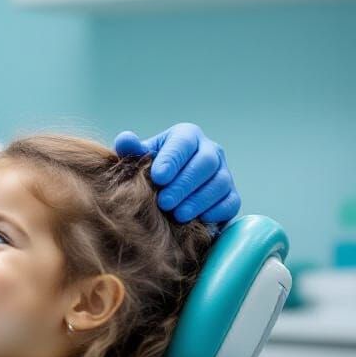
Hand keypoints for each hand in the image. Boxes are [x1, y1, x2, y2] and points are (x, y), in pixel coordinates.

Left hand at [114, 123, 239, 224]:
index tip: (158, 178)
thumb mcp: (138, 157)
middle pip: (205, 163)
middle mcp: (210, 150)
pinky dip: (216, 212)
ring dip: (199, 201)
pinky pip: (230, 202)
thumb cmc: (151, 169)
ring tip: (178, 215)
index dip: (172, 160)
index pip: (183, 143)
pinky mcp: (230, 195)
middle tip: (165, 202)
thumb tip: (126, 139)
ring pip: (219, 183)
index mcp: (187, 135)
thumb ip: (130, 149)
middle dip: (184, 184)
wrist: (165, 190)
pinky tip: (198, 221)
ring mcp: (223, 172)